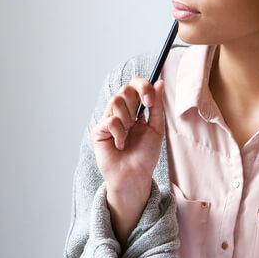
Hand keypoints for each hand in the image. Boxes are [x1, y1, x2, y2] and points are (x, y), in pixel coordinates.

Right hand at [90, 77, 164, 201]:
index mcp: (135, 109)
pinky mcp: (98, 131)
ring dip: (127, 118)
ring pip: (115, 100)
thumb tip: (160, 82)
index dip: (142, 86)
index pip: (135, 86)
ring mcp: (108, 120)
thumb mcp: (156, 128)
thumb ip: (157, 106)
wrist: (135, 175)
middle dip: (136, 102)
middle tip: (139, 119)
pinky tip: (120, 144)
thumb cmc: (145, 154)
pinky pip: (110, 120)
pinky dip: (120, 133)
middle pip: (124, 89)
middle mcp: (120, 112)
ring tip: (129, 134)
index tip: (150, 101)